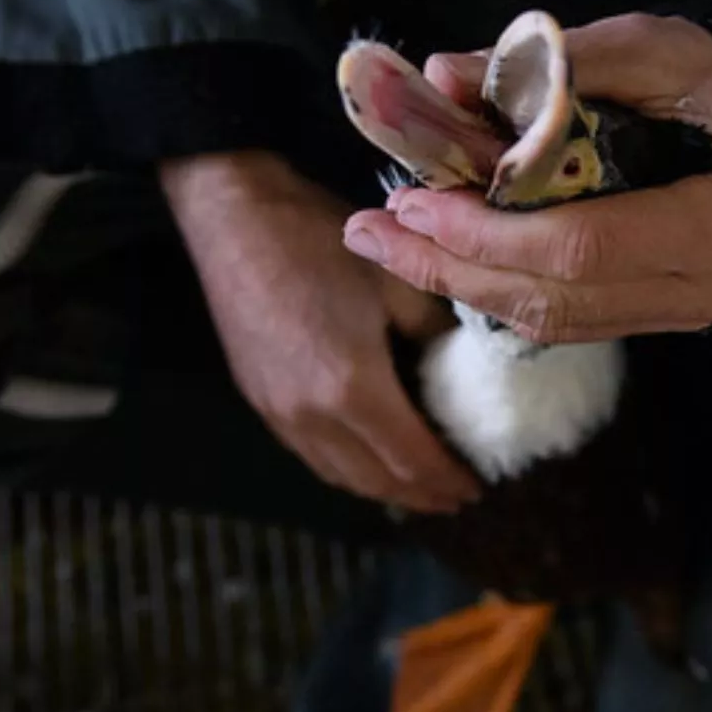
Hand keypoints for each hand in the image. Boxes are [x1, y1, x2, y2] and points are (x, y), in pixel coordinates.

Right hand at [161, 151, 480, 512]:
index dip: (447, 479)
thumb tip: (464, 366)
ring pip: (340, 475)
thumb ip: (435, 335)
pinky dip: (348, 469)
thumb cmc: (320, 239)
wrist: (234, 214)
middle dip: (421, 495)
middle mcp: (312, 416)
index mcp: (353, 388)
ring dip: (383, 489)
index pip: (412, 459)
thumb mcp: (397, 282)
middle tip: (456, 497)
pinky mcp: (259, 400)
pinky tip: (367, 460)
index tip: (477, 486)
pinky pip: (313, 456)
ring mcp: (278, 413)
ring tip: (418, 488)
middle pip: (376, 480)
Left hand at [340, 14, 711, 343]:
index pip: (586, 246)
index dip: (492, 232)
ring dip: (460, 284)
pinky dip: (497, 290)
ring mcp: (687, 313)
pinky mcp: (658, 317)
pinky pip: (565, 320)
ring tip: (386, 242)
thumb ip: (555, 62)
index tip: (414, 198)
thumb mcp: (653, 46)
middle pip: (556, 297)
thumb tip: (441, 74)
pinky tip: (443, 258)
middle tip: (369, 229)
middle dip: (452, 266)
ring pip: (553, 320)